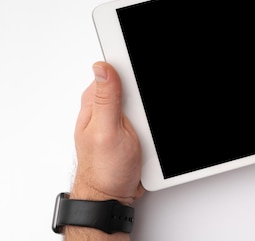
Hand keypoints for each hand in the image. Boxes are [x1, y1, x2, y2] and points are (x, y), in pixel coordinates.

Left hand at [72, 61, 143, 204]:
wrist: (110, 196)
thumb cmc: (104, 170)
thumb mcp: (106, 130)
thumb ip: (106, 98)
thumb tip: (102, 67)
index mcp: (95, 103)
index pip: (114, 73)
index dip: (131, 73)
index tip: (139, 93)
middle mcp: (104, 109)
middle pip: (134, 88)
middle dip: (143, 101)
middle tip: (140, 121)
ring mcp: (118, 120)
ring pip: (143, 105)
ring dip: (148, 117)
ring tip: (142, 134)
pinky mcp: (130, 130)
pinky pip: (147, 121)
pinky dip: (151, 127)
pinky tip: (147, 138)